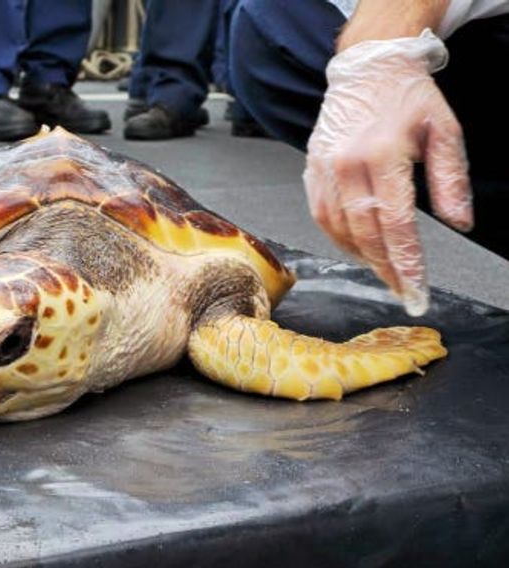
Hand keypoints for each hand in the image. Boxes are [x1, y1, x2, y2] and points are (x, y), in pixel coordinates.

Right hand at [303, 30, 472, 315]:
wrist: (367, 69)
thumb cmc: (407, 99)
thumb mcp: (445, 130)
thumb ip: (451, 180)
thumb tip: (460, 222)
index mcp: (382, 154)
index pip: (395, 222)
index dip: (406, 261)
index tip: (416, 290)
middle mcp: (347, 166)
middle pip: (365, 233)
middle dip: (386, 269)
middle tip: (405, 294)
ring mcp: (324, 170)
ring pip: (339, 230)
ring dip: (363, 258)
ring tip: (386, 274)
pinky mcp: (311, 173)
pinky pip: (322, 217)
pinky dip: (340, 240)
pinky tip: (359, 250)